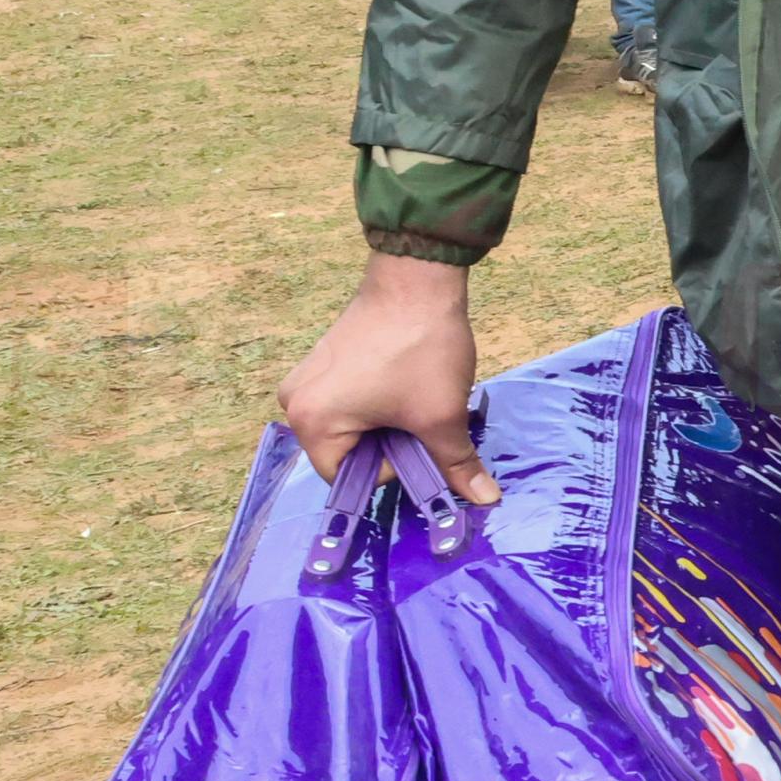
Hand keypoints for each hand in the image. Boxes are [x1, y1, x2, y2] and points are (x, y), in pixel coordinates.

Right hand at [278, 255, 497, 500]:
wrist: (417, 279)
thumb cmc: (421, 350)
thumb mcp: (441, 415)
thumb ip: (456, 464)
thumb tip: (485, 500)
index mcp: (310, 423)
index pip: (351, 477)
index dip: (394, 466)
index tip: (422, 437)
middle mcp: (295, 404)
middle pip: (350, 452)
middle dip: (393, 444)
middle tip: (423, 415)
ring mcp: (306, 379)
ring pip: (355, 427)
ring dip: (390, 422)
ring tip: (416, 394)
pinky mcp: (323, 361)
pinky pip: (351, 402)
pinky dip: (381, 402)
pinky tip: (405, 380)